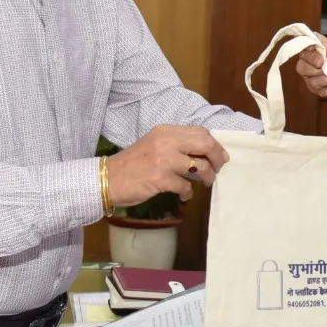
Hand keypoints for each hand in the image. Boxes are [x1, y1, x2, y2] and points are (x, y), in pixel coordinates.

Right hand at [106, 125, 226, 206]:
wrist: (108, 179)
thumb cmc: (132, 164)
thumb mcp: (154, 145)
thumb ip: (175, 144)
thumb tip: (203, 153)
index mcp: (166, 131)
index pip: (201, 132)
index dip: (214, 144)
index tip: (219, 155)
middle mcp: (166, 141)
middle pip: (206, 144)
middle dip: (218, 158)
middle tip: (218, 169)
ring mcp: (164, 160)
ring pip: (199, 166)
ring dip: (208, 176)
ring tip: (206, 182)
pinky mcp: (161, 178)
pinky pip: (186, 186)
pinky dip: (188, 193)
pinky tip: (184, 195)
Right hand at [295, 35, 326, 131]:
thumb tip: (315, 41)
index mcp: (321, 48)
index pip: (305, 41)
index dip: (305, 43)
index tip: (313, 48)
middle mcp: (314, 60)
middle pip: (301, 57)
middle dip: (311, 59)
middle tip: (322, 62)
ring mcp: (314, 75)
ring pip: (304, 70)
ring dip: (318, 72)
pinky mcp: (317, 89)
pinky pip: (313, 84)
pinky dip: (323, 82)